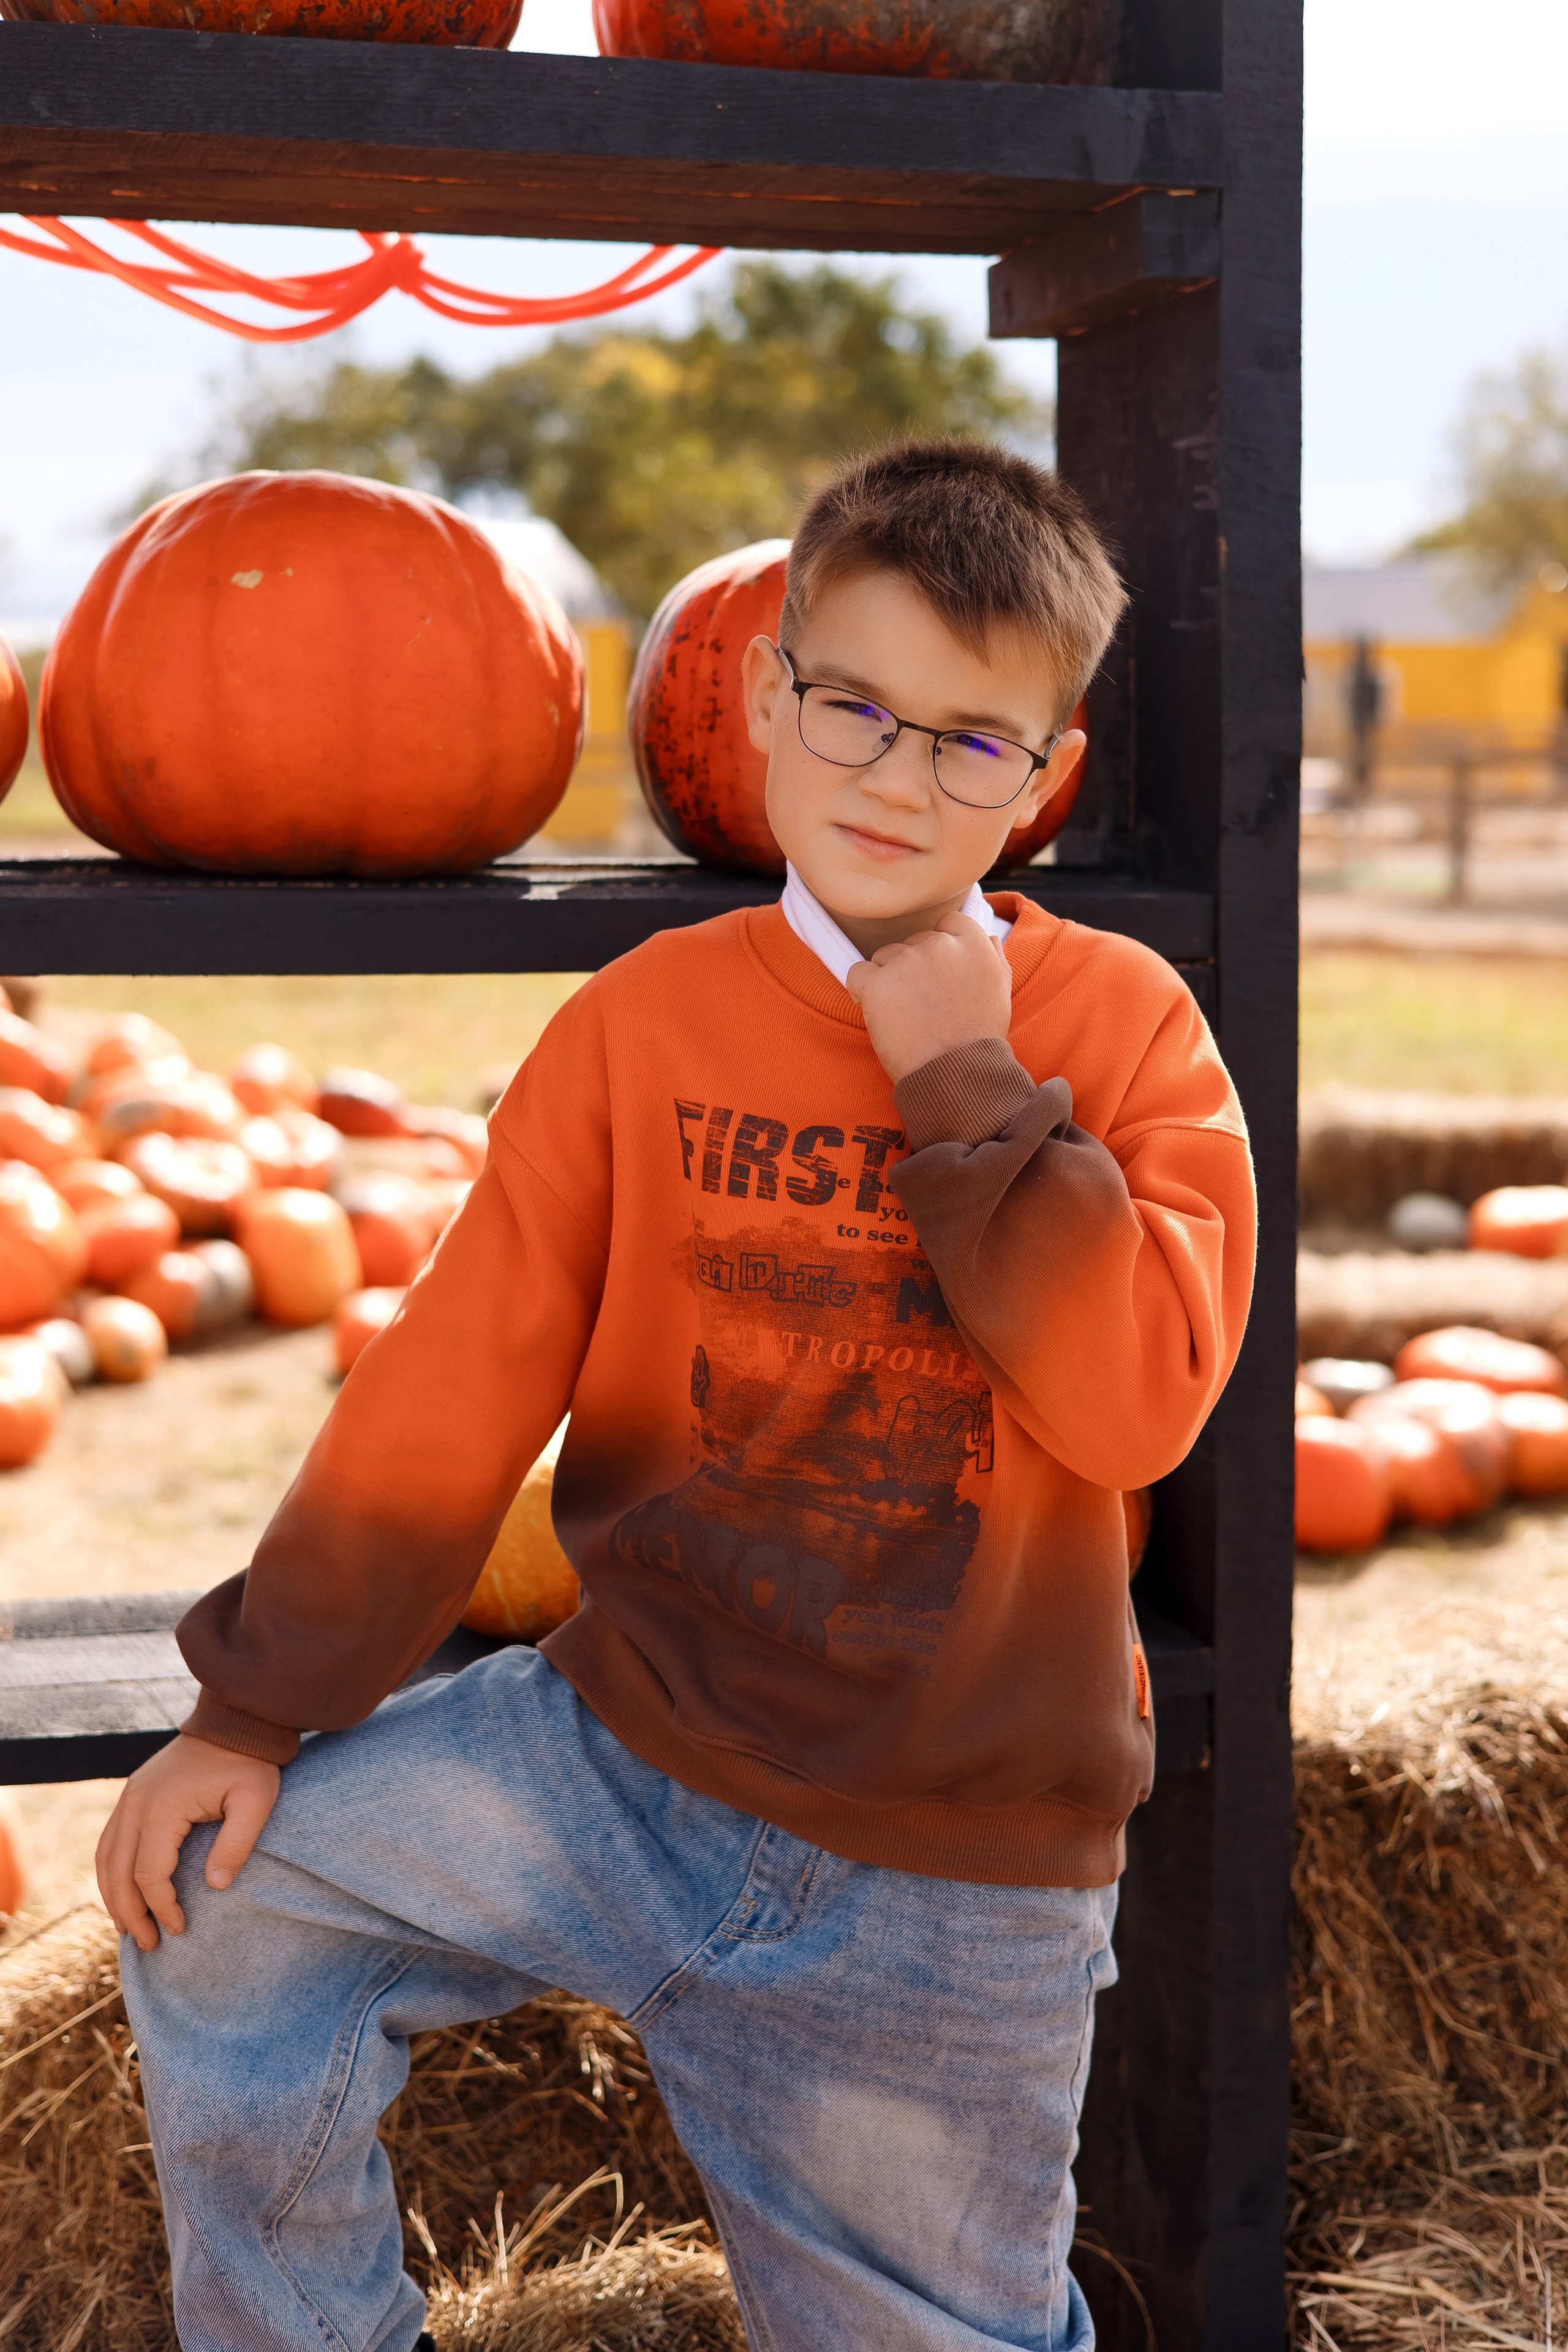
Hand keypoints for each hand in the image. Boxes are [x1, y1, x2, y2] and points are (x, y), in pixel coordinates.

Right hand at [96, 1732, 280, 1951]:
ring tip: (130, 1928)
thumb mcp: (257, 1801)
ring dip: (113, 1897)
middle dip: (130, 1913)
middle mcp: (136, 1804)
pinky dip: (111, 1872)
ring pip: (105, 1859)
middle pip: (118, 1873)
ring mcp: (129, 1797)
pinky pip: (110, 1842)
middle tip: (149, 1944)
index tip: (180, 1928)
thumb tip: (216, 1887)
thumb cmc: (249, 1763)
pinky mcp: (132, 1794)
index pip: (150, 1874)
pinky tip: (123, 1892)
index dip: (161, 1907)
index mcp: (163, 1808)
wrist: (233, 1721)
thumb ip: (237, 1844)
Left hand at [844, 912, 1011, 1084]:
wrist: (956, 1076)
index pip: (947, 924)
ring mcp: (907, 961)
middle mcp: (940, 945)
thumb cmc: (978, 1038)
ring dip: (889, 980)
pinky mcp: (877, 982)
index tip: (938, 976)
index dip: (939, 949)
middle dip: (913, 968)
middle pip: (913, 942)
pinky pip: (857, 974)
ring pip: (884, 956)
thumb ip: (993, 957)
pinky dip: (863, 992)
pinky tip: (880, 1014)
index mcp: (973, 943)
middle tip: (923, 1005)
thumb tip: (987, 936)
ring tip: (904, 1015)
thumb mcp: (1001, 991)